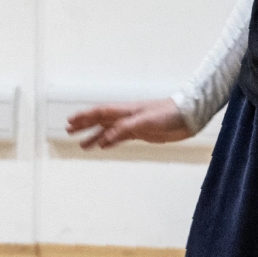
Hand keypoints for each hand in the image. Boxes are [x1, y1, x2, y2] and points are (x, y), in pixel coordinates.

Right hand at [66, 98, 193, 149]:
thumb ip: (125, 129)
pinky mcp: (143, 132)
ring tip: (82, 145)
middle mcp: (128, 116)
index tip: (70, 121)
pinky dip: (110, 141)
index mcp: (127, 110)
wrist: (189, 117)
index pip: (101, 112)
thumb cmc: (170, 114)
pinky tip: (103, 146)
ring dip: (95, 136)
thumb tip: (104, 139)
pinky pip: (121, 137)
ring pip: (109, 130)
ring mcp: (134, 124)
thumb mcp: (146, 121)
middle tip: (68, 131)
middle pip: (101, 120)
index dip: (85, 116)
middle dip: (85, 125)